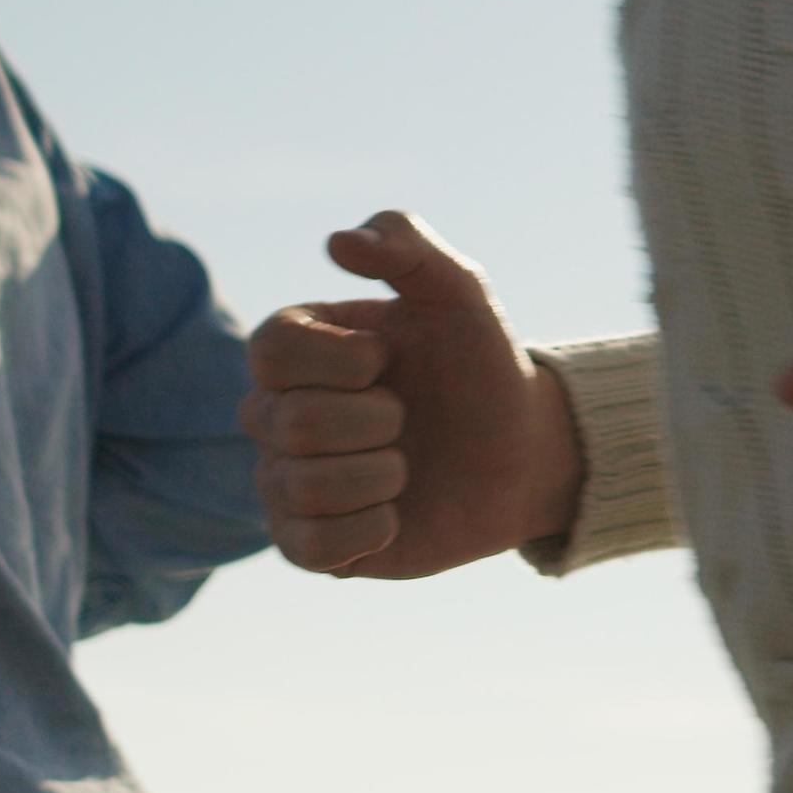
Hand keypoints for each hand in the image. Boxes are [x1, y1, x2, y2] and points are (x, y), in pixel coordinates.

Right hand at [240, 212, 582, 578]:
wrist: (522, 453)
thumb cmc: (481, 367)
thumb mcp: (460, 291)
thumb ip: (407, 243)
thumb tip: (336, 242)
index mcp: (298, 349)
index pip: (270, 349)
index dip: (339, 360)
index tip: (388, 360)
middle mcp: (278, 414)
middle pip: (291, 423)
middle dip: (376, 421)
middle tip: (408, 419)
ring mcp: (288, 482)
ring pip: (300, 489)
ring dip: (379, 477)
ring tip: (406, 467)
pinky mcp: (310, 544)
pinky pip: (307, 550)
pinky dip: (365, 533)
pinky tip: (395, 515)